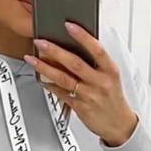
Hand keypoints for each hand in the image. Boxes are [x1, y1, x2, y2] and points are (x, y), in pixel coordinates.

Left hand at [23, 22, 138, 145]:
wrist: (118, 124)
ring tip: (32, 59)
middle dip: (55, 51)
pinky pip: (61, 94)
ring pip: (64, 79)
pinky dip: (49, 85)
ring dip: (45, 67)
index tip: (69, 25)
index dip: (82, 36)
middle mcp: (100, 82)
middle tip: (41, 42)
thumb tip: (75, 46)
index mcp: (110, 71)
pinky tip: (40, 78)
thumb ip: (96, 63)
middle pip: (75, 63)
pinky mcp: (80, 107)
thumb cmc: (113, 98)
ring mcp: (89, 96)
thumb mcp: (111, 77)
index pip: (97, 50)